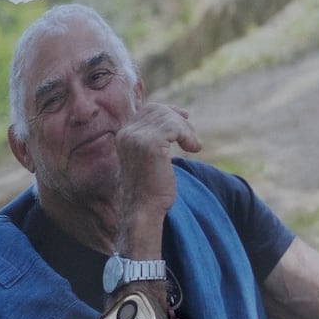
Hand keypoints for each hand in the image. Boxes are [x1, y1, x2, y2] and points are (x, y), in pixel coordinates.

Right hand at [113, 102, 201, 256]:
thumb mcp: (148, 157)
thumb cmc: (150, 188)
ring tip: (194, 146)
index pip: (148, 109)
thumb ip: (155, 138)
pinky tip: (194, 149)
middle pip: (159, 110)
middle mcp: (127, 133)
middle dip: (179, 120)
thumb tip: (178, 116)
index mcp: (123, 134)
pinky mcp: (150, 144)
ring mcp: (137, 138)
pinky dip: (189, 136)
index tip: (185, 117)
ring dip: (187, 130)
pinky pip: (175, 127)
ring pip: (169, 118)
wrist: (143, 209)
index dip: (169, 111)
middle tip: (191, 139)